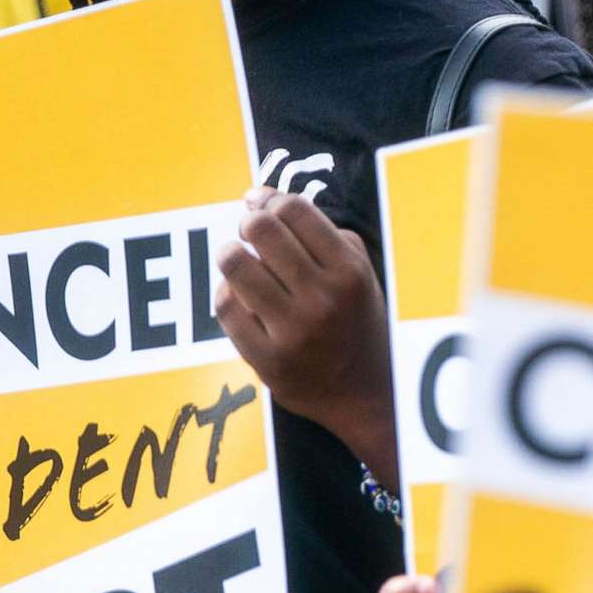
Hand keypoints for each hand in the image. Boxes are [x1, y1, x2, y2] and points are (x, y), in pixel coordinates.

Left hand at [214, 188, 399, 484]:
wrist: (366, 395)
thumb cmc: (357, 324)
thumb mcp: (360, 273)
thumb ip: (322, 233)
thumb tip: (263, 197)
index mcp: (348, 271)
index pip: (295, 210)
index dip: (270, 198)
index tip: (260, 202)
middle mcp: (323, 298)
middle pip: (261, 229)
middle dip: (248, 221)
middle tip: (249, 229)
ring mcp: (294, 331)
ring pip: (236, 264)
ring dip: (230, 252)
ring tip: (236, 257)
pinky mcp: (268, 360)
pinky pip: (227, 307)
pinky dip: (226, 292)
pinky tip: (237, 293)